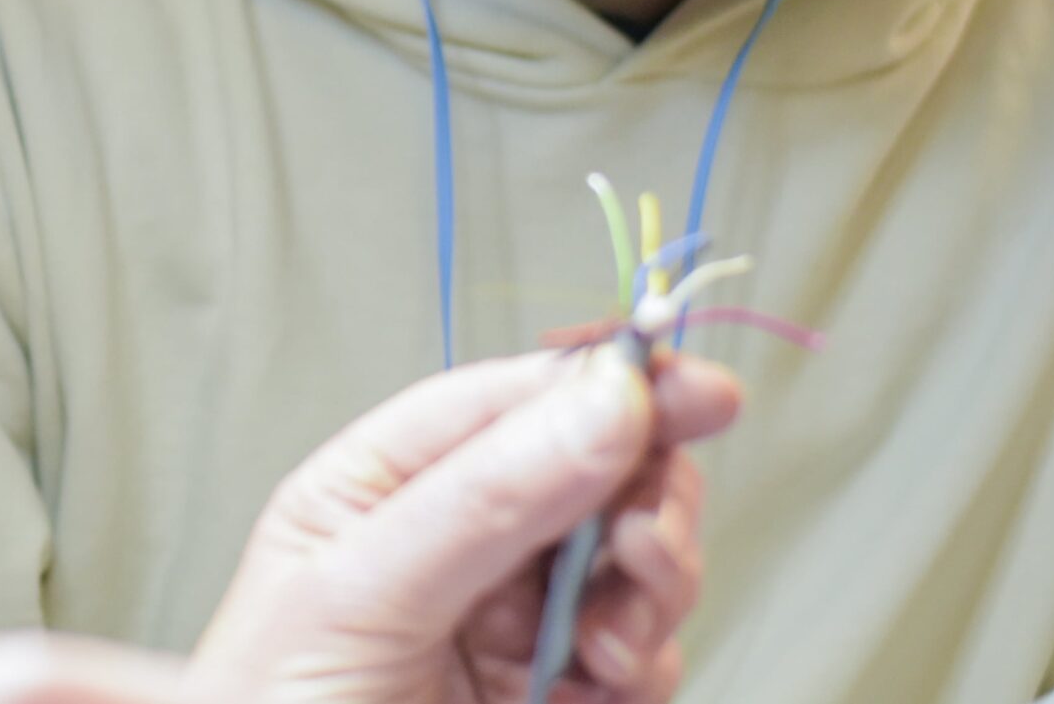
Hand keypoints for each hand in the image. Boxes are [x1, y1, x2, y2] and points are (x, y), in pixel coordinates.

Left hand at [0, 350, 737, 703]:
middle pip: (598, 468)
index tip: (695, 387)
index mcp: (384, 483)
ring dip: (651, 587)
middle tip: (643, 542)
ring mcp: (512, 620)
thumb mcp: (358, 591)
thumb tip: (604, 400)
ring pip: (636, 559)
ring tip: (607, 639)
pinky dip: (644, 663)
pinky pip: (643, 653)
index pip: (510, 399)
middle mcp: (458, 541)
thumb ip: (483, 497)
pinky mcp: (556, 692)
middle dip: (642, 496)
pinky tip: (596, 684)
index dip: (607, 380)